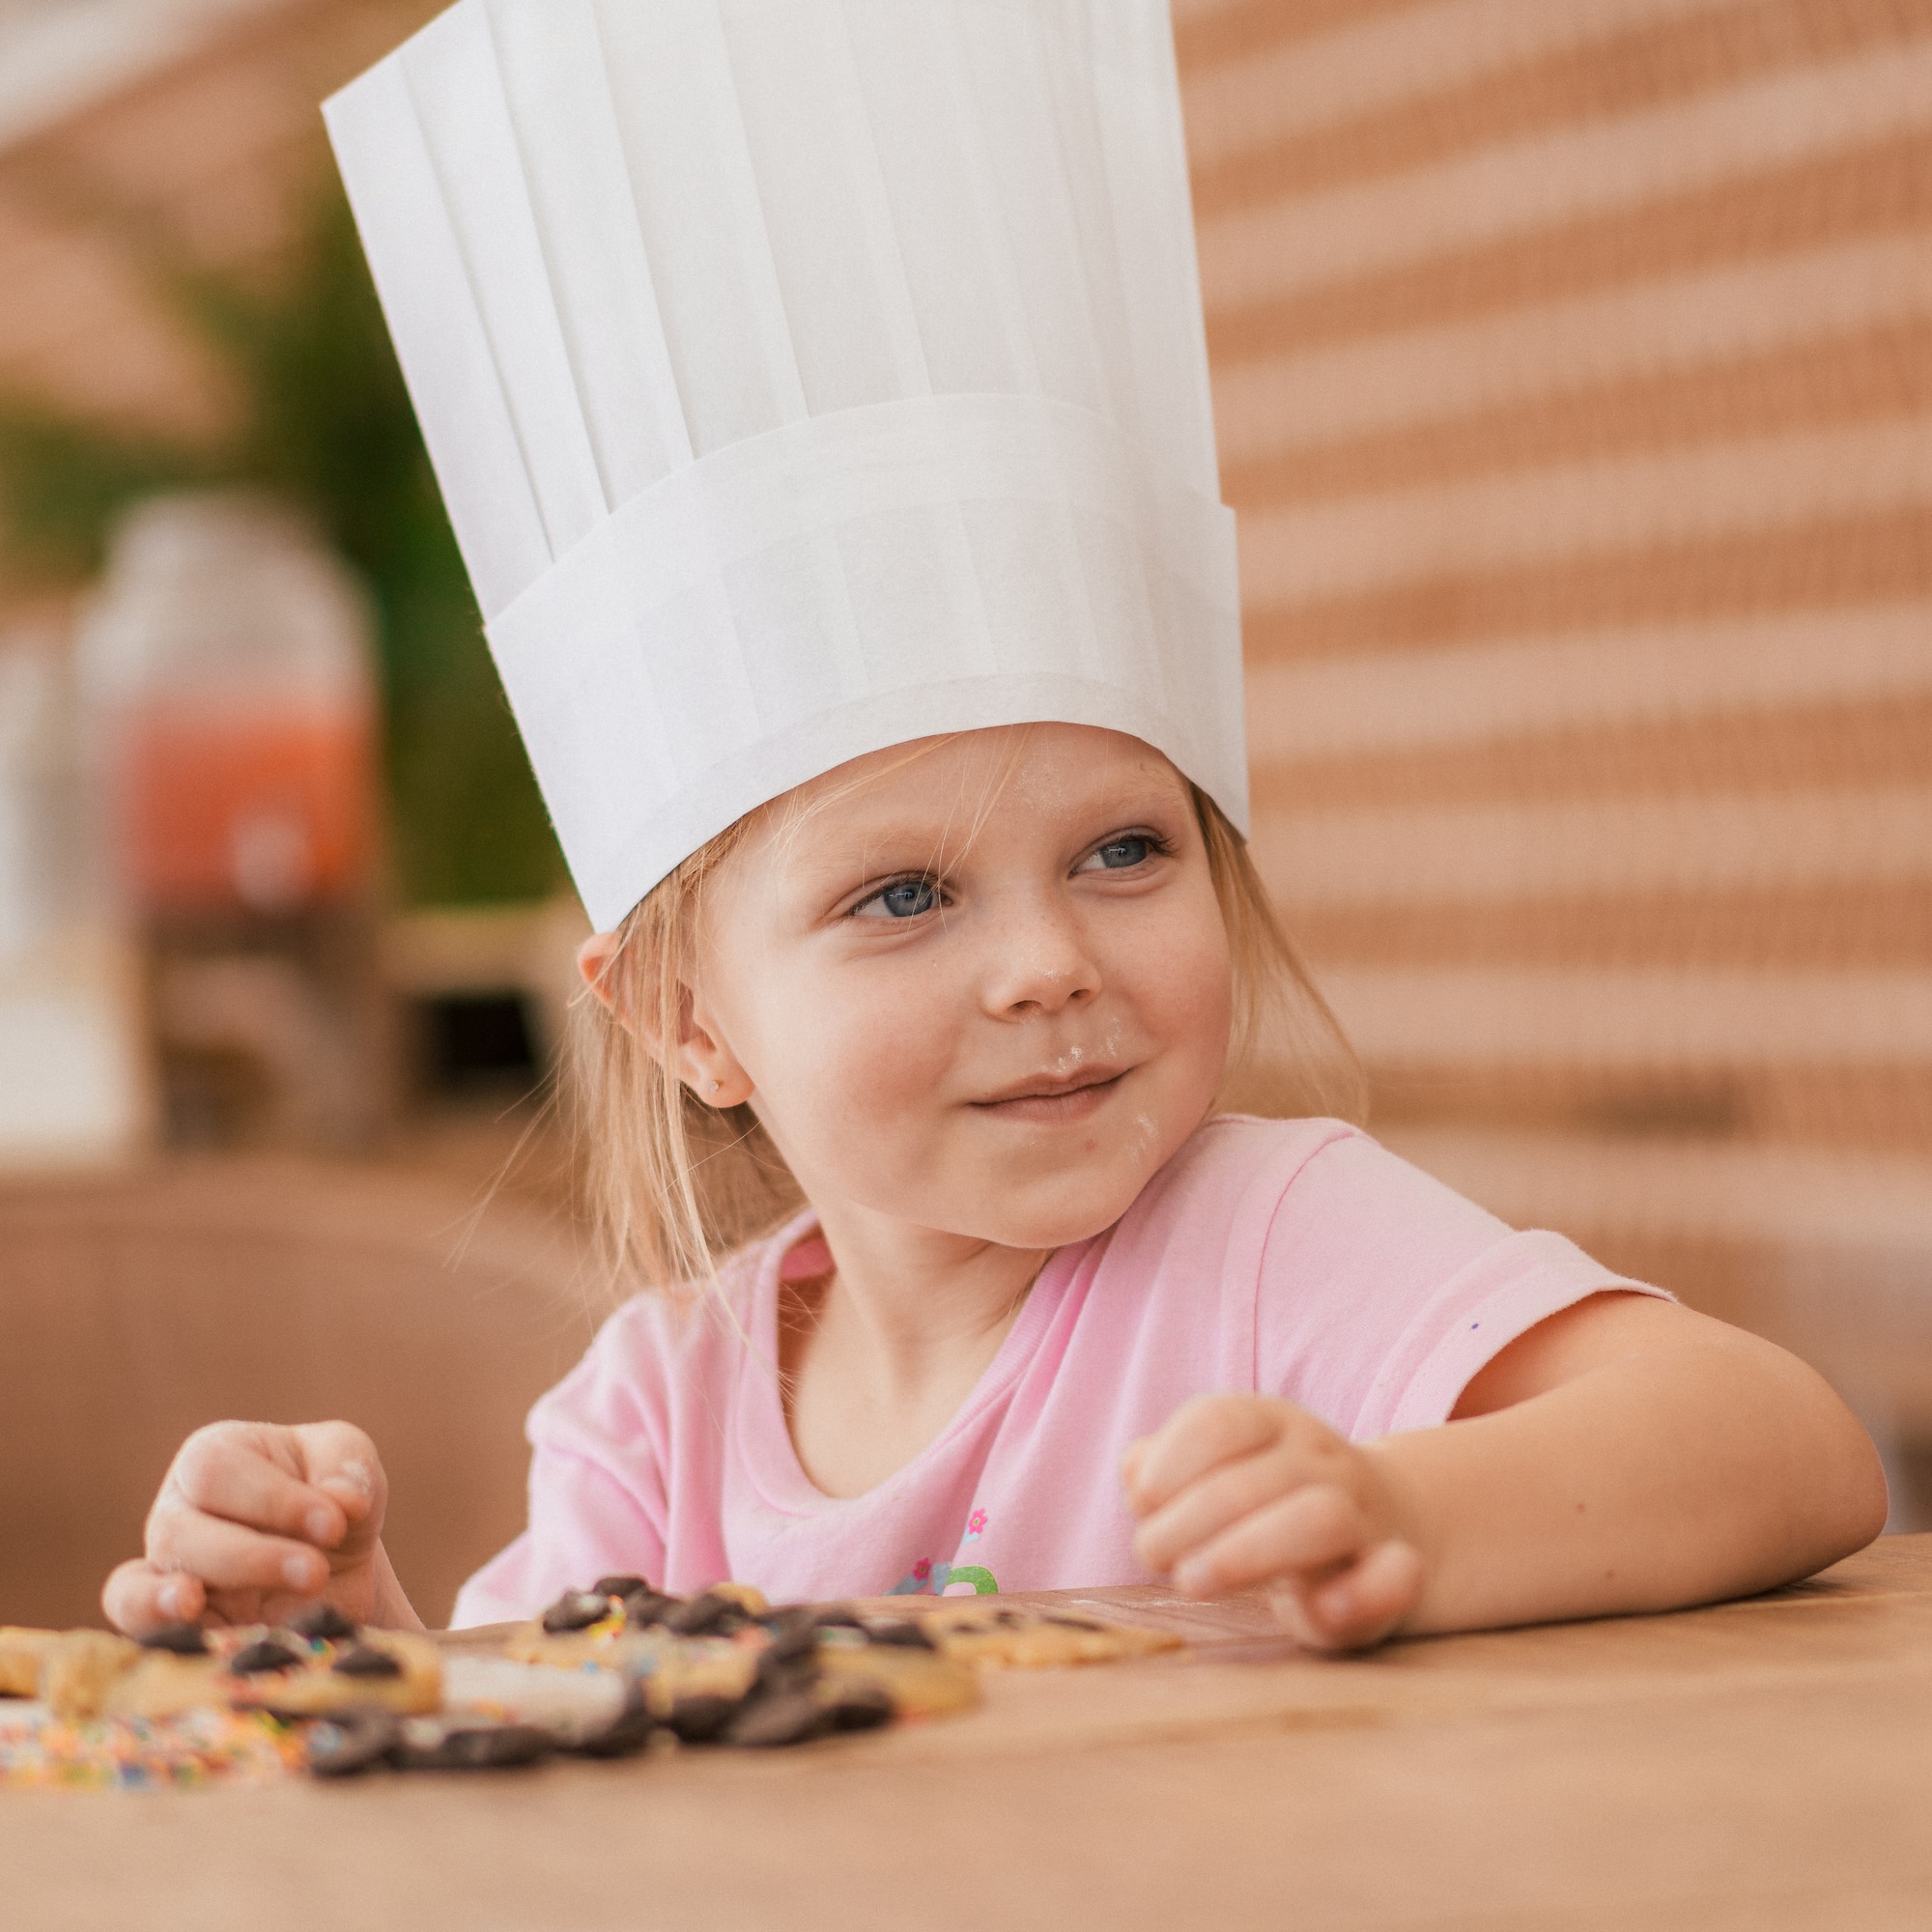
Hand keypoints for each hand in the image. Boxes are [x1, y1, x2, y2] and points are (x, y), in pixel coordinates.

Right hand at [103, 1421, 401, 1636]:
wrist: (338, 1567)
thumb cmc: (334, 1500)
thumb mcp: (350, 1464)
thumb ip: (346, 1470)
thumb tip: (343, 1504)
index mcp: (216, 1457)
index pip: (218, 1471)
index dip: (273, 1499)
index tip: (336, 1524)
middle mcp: (178, 1513)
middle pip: (179, 1532)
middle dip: (252, 1557)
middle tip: (315, 1572)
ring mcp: (166, 1573)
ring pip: (139, 1585)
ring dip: (181, 1599)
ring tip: (199, 1604)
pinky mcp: (172, 1628)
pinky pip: (136, 1629)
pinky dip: (152, 1627)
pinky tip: (189, 1628)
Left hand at [1124, 1394, 1424, 1651]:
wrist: (1390, 1523)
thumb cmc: (1272, 1500)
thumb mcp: (1220, 1467)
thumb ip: (1166, 1465)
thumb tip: (1133, 1474)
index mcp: (1274, 1423)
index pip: (1220, 1421)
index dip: (1169, 1463)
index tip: (1140, 1504)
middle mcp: (1322, 1460)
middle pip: (1258, 1478)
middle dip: (1190, 1520)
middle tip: (1151, 1556)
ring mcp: (1363, 1516)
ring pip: (1321, 1518)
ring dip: (1246, 1552)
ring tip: (1191, 1581)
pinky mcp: (1392, 1579)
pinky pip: (1397, 1576)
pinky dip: (1364, 1592)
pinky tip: (1323, 1607)